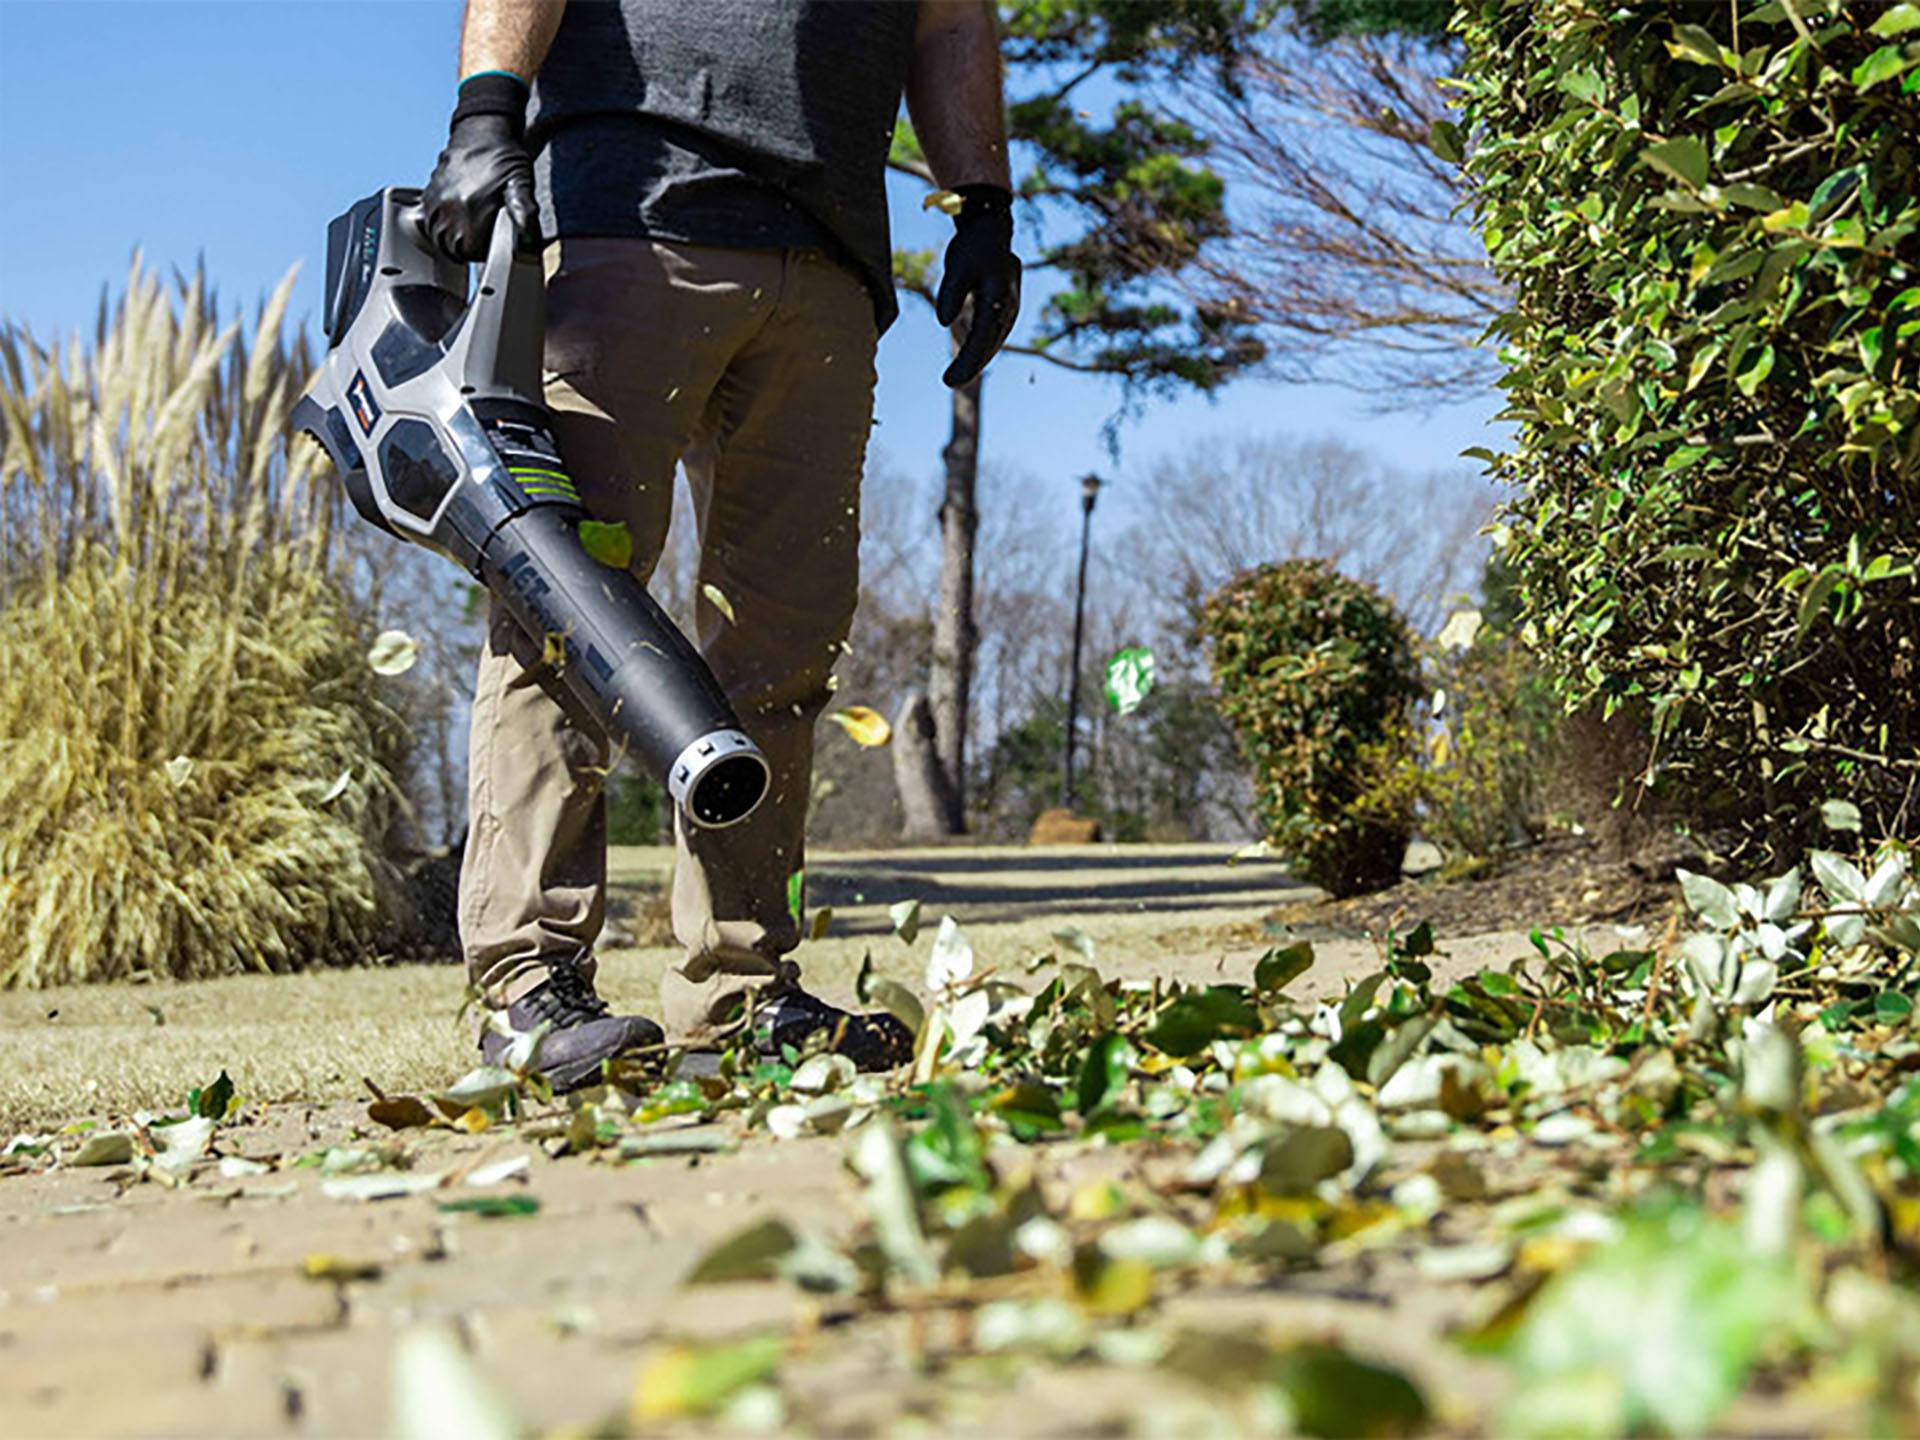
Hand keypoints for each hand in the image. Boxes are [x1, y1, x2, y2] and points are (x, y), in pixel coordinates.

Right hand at [421, 73, 537, 262]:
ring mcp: (436, 200)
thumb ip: (524, 211)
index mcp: (471, 208)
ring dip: (452, 239)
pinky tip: (455, 219)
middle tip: (483, 237)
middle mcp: (449, 206)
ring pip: (439, 237)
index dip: (485, 252)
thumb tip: (529, 240)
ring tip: (469, 230)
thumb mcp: (521, 183)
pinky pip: (429, 221)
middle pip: (453, 248)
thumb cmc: (504, 159)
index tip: (492, 243)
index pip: (472, 252)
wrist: (482, 131)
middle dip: (468, 248)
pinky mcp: (429, 193)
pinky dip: (439, 226)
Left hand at [935, 185, 1020, 388]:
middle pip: (989, 345)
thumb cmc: (973, 248)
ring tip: (955, 378)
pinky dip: (981, 349)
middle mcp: (1008, 307)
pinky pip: (992, 335)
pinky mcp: (1004, 310)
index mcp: (997, 296)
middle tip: (949, 383)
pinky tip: (968, 361)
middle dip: (970, 366)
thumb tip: (943, 322)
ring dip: (976, 361)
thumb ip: (950, 293)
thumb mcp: (957, 267)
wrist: (992, 233)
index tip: (951, 378)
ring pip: (993, 342)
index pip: (982, 337)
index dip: (967, 361)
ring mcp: (1009, 310)